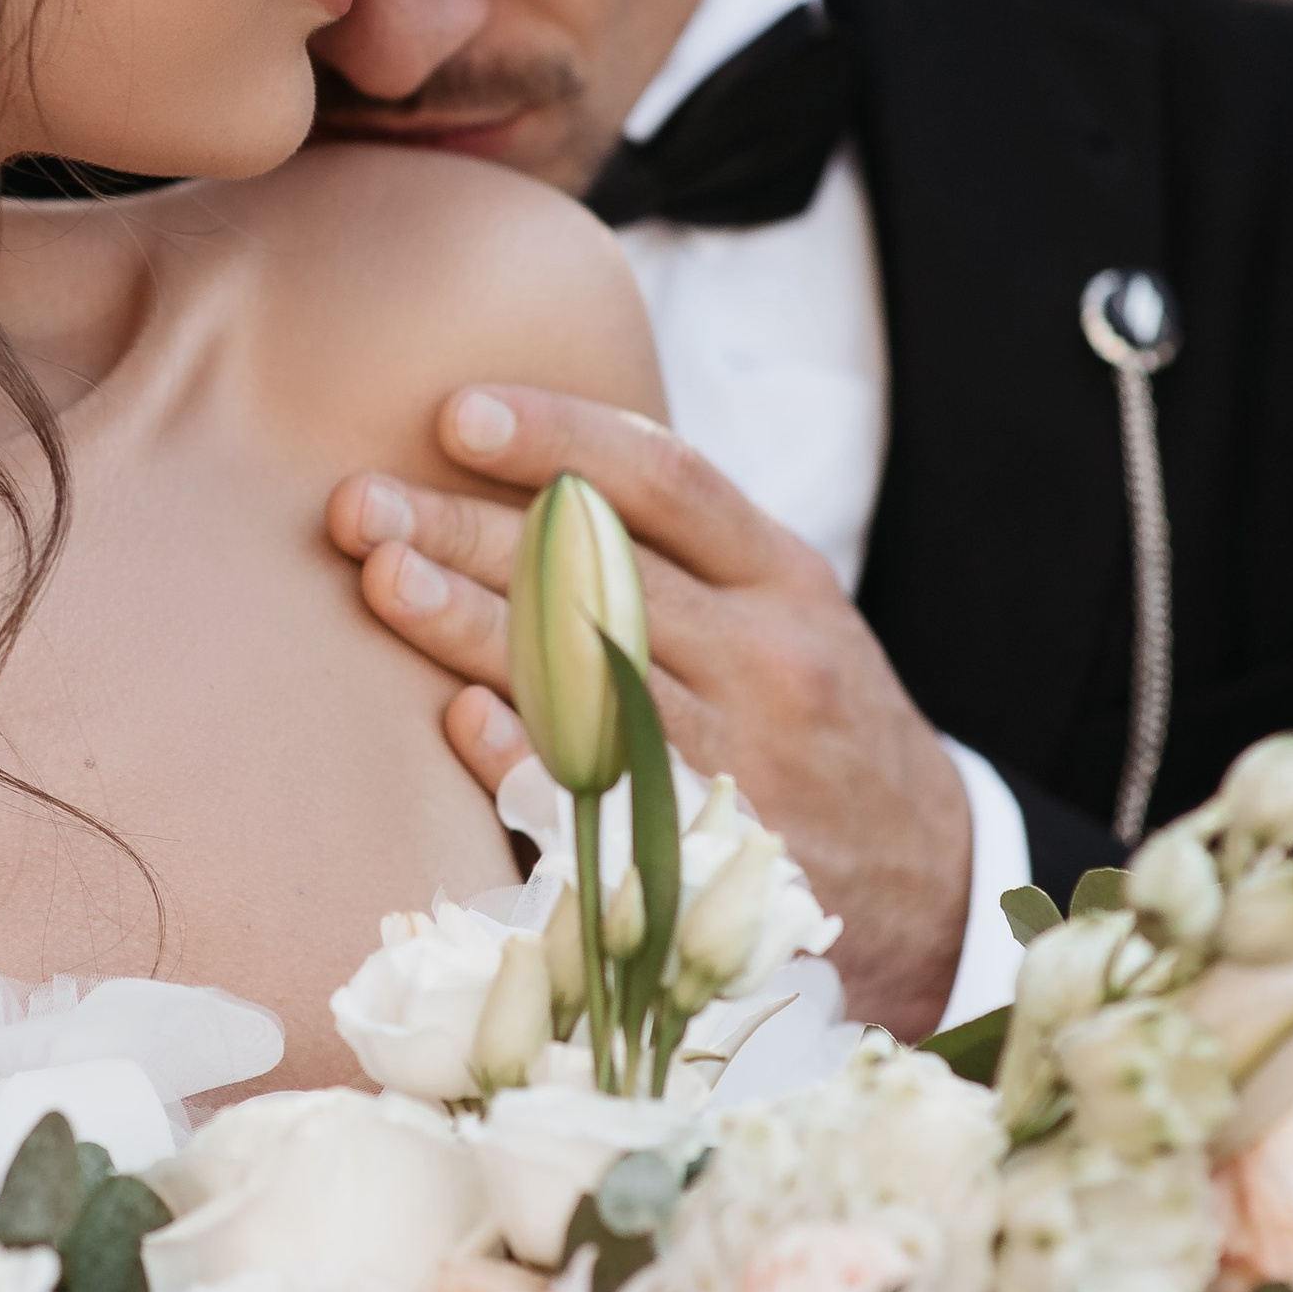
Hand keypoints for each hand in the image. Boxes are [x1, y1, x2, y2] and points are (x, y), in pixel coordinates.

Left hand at [327, 388, 973, 1042]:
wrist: (931, 879)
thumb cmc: (817, 719)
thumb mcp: (789, 611)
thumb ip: (683, 549)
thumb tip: (522, 470)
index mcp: (783, 577)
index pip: (666, 480)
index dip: (559, 437)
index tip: (457, 412)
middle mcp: (769, 658)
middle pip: (606, 574)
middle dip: (471, 529)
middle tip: (361, 502)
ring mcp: (743, 760)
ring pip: (595, 676)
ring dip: (474, 627)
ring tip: (381, 580)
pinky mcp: (714, 857)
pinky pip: (606, 798)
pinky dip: (530, 755)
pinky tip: (458, 716)